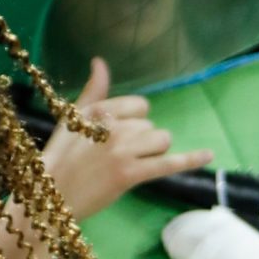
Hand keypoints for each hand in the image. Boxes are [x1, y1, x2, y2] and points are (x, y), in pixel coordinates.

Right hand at [41, 58, 211, 224]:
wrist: (50, 197)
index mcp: (98, 109)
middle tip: (113, 157)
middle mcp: (112, 125)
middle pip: (150, 125)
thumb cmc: (59, 158)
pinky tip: (209, 154)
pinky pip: (168, 163)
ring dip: (152, 152)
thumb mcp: (70, 118)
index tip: (115, 136)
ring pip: (161, 140)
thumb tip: (100, 61)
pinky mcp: (130, 174)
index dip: (133, 121)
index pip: (139, 106)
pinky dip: (191, 159)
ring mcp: (122, 150)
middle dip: (140, 140)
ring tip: (130, 164)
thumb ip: (92, 91)